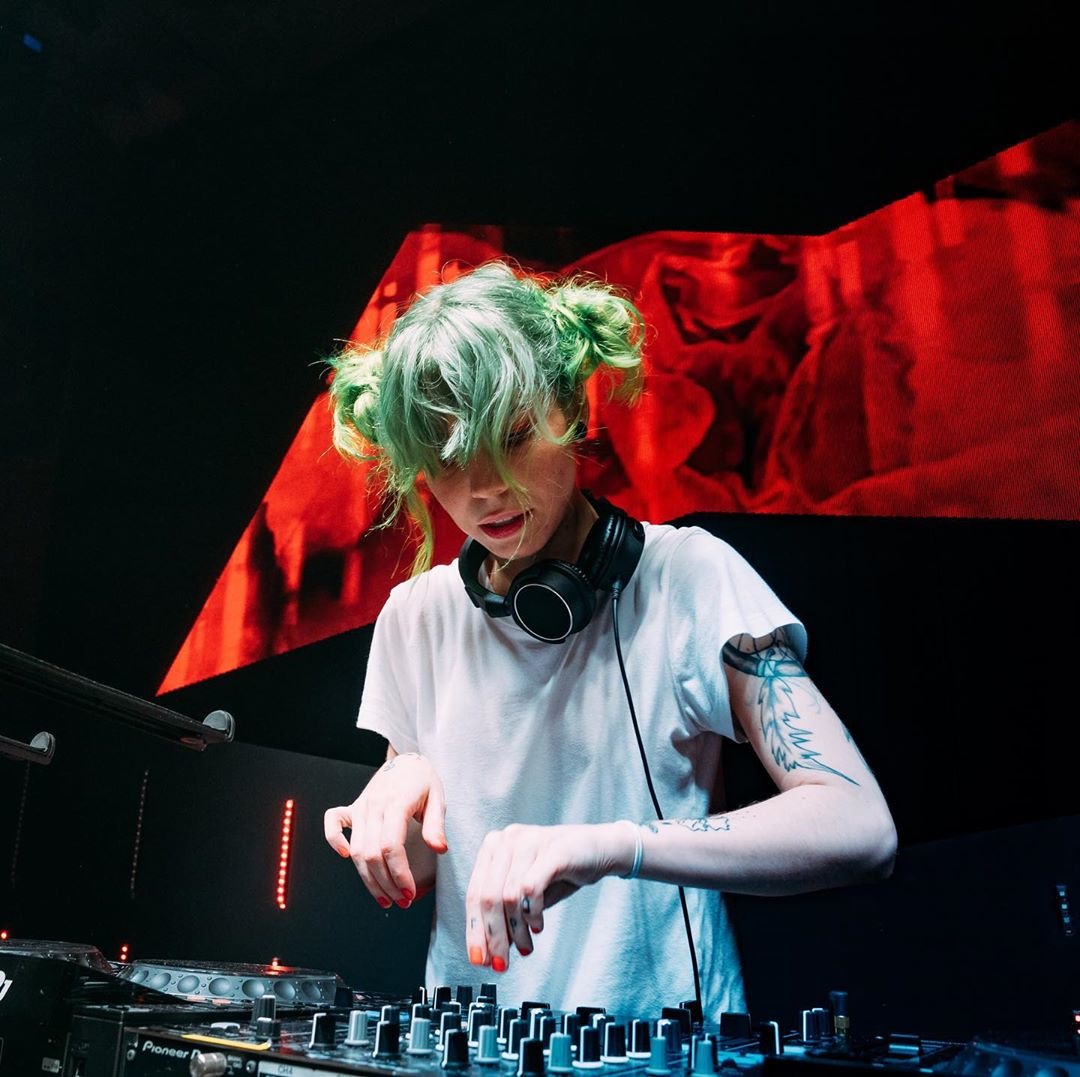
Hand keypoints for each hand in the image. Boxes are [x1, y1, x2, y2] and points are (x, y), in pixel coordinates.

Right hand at [324, 752, 446, 908]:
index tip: (409, 892)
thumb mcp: (438, 799)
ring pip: (355, 850)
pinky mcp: (353, 808)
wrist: (406, 761)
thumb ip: (437, 825)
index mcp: (396, 803)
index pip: (390, 846)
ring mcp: (361, 806)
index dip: (398, 874)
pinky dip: (335, 841)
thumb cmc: (423, 781)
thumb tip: (440, 849)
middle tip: (402, 901)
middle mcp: (374, 805)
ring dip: (368, 878)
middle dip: (385, 884)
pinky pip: (333, 824)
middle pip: (371, 854)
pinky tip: (347, 858)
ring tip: (385, 898)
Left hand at [465, 821, 632, 971]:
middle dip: (493, 936)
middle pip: (488, 896)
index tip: (477, 958)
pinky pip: (532, 888)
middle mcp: (507, 839)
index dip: (474, 929)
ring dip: (516, 930)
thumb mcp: (528, 893)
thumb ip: (507, 915)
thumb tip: (489, 951)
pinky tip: (538, 927)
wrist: (600, 850)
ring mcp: (529, 842)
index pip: (474, 893)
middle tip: (499, 963)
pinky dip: (532, 914)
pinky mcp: (552, 851)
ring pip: (509, 896)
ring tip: (526, 947)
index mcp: (494, 847)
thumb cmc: (562, 870)